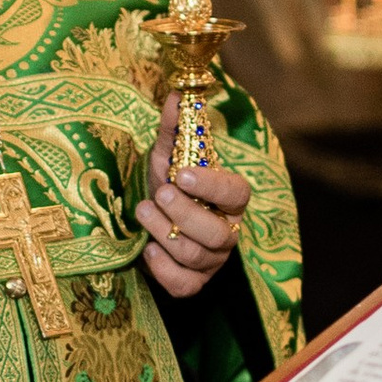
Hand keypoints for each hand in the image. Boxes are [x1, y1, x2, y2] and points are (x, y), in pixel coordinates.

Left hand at [138, 93, 247, 300]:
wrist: (153, 220)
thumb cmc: (169, 186)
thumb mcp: (168, 156)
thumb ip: (174, 129)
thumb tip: (176, 95)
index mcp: (229, 200)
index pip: (238, 194)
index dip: (214, 186)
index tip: (183, 174)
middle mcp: (227, 231)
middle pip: (218, 233)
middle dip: (186, 214)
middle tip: (159, 194)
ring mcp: (212, 260)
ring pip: (198, 256)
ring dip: (166, 234)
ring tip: (143, 211)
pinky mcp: (193, 282)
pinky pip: (185, 286)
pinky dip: (164, 270)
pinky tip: (147, 250)